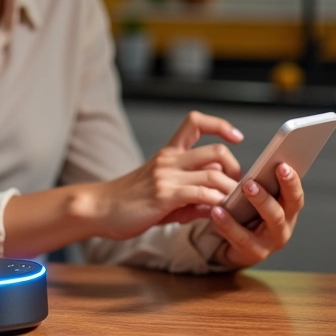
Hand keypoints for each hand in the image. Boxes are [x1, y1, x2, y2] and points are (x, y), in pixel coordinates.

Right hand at [96, 111, 243, 240]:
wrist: (98, 208)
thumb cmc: (129, 202)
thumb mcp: (162, 193)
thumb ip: (190, 195)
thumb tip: (217, 202)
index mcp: (168, 153)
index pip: (195, 122)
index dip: (220, 125)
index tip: (236, 137)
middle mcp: (169, 159)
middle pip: (216, 150)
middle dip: (235, 169)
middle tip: (235, 188)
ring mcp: (166, 176)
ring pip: (214, 174)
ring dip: (230, 192)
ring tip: (232, 206)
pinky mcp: (164, 195)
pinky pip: (201, 194)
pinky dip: (216, 204)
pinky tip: (218, 214)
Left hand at [209, 163, 304, 268]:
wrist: (233, 247)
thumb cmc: (245, 215)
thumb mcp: (254, 199)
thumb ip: (259, 183)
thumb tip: (261, 160)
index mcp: (286, 210)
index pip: (295, 195)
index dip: (291, 181)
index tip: (283, 164)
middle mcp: (283, 227)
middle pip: (283, 210)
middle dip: (269, 194)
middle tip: (252, 181)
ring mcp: (271, 242)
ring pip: (268, 222)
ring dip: (256, 203)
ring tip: (241, 189)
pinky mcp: (254, 253)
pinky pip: (242, 238)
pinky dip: (228, 224)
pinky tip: (216, 211)